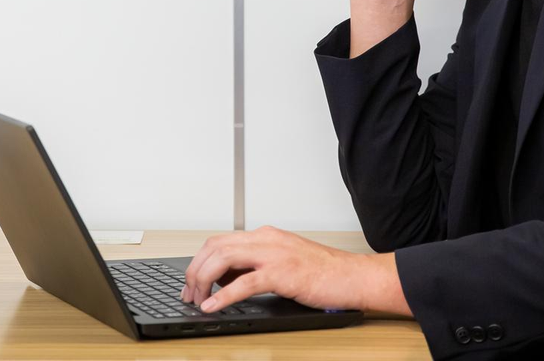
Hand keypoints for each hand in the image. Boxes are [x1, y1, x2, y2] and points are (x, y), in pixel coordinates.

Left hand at [178, 225, 408, 315]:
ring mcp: (273, 255)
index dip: (200, 261)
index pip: (220, 241)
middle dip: (194, 270)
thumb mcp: (286, 261)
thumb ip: (258, 264)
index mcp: (265, 236)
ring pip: (223, 260)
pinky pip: (244, 283)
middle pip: (214, 247)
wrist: (354, 276)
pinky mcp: (282, 273)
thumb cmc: (325, 272)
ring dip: (203, 281)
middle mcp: (266, 240)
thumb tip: (229, 279)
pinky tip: (213, 306)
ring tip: (197, 299)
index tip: (192, 281)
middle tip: (188, 293)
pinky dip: (223, 296)